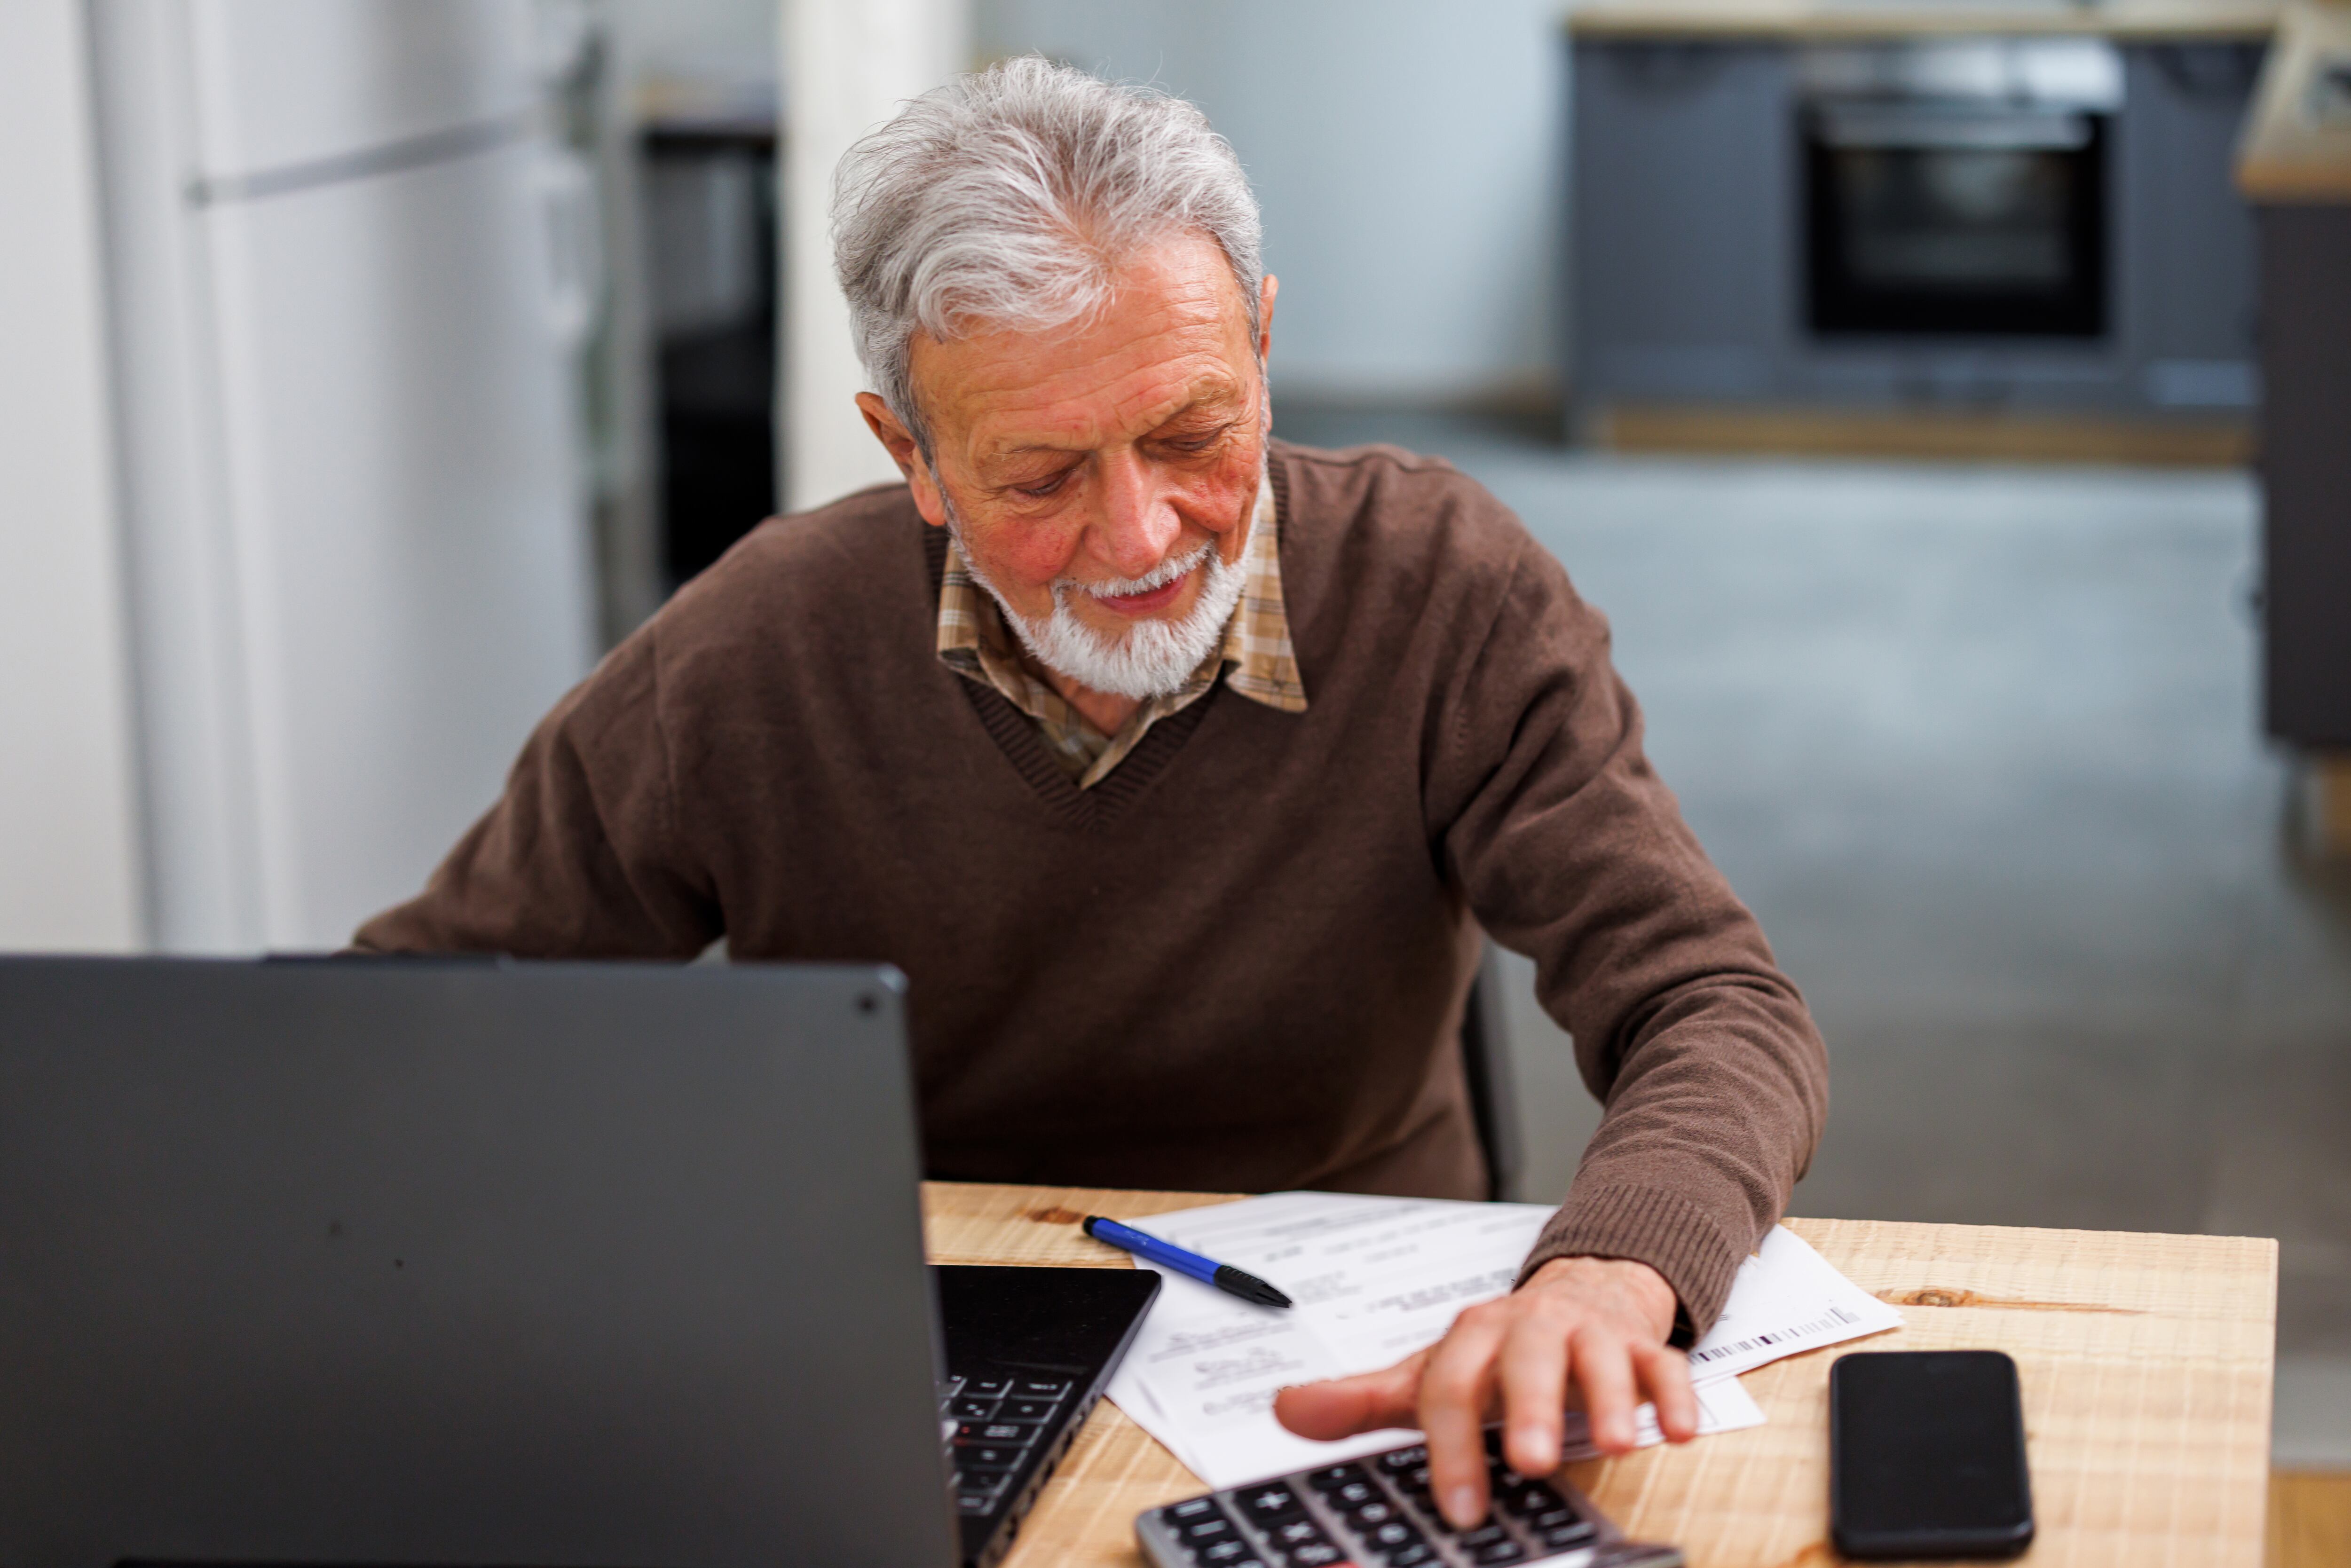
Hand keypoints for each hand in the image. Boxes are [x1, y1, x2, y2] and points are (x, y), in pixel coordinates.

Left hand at [1271, 1255, 1697, 1527]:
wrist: (1578, 1293)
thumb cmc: (1498, 1353)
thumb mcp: (1429, 1373)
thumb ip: (1362, 1400)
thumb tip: (1283, 1411)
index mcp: (1474, 1336)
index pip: (1452, 1385)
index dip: (1452, 1446)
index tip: (1458, 1507)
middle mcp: (1531, 1327)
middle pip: (1527, 1358)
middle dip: (1528, 1408)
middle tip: (1530, 1462)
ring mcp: (1591, 1334)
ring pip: (1600, 1356)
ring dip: (1609, 1398)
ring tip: (1614, 1442)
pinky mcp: (1642, 1345)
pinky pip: (1664, 1364)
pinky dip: (1674, 1395)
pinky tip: (1678, 1431)